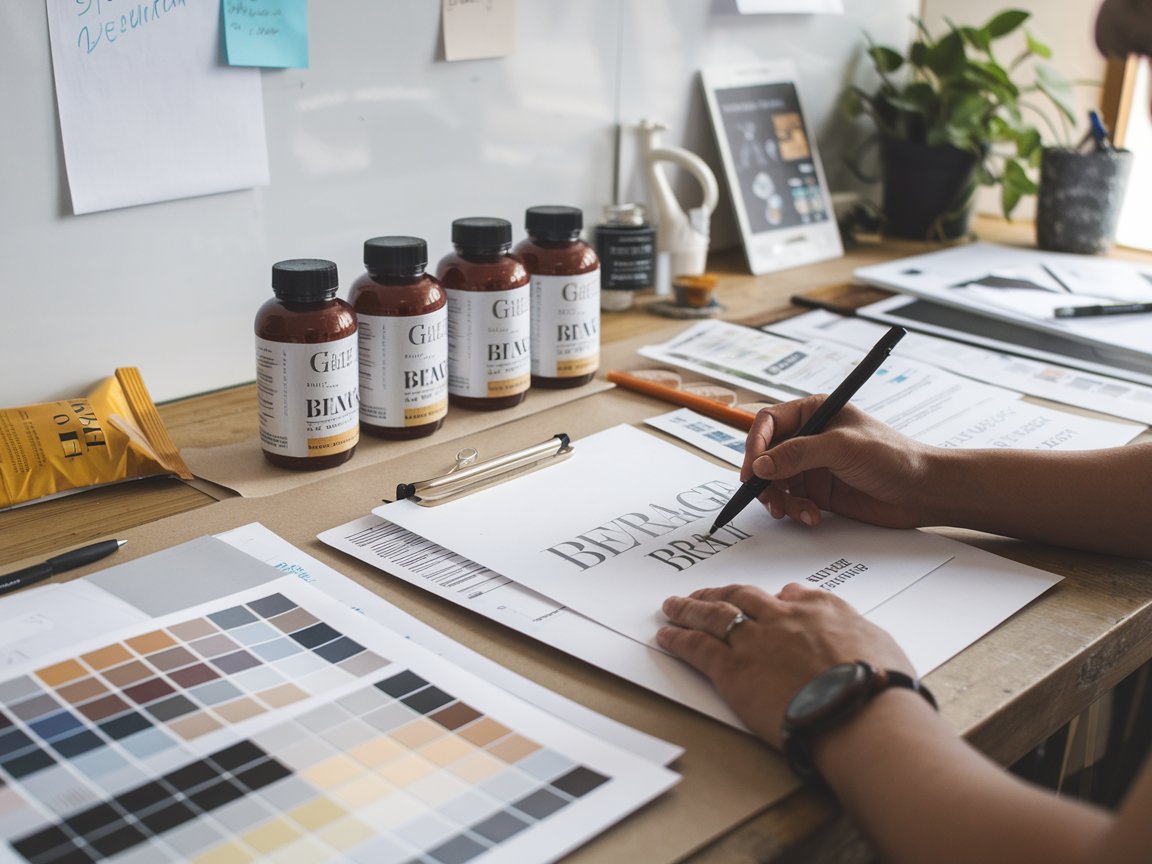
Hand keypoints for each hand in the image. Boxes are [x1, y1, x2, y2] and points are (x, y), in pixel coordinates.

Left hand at [657, 583, 912, 746]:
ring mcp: (755, 642)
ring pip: (713, 615)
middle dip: (718, 595)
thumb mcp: (876, 640)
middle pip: (741, 598)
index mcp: (819, 612)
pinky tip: (666, 635)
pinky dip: (679, 638)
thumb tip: (820, 603)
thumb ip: (845, 618)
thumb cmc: (879, 687)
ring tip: (672, 607)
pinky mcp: (733, 670)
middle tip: (700, 595)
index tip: (758, 599)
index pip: (787, 597)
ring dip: (689, 609)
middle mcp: (782, 619)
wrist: (860, 711)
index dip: (766, 599)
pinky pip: (697, 647)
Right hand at [742, 396, 934, 528]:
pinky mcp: (818, 491)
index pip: (769, 422)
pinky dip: (795, 510)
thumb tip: (760, 465)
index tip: (752, 469)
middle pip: (766, 455)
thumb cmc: (894, 456)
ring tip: (794, 510)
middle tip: (768, 497)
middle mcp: (809, 437)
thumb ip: (798, 454)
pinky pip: (791, 500)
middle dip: (764, 478)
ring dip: (779, 499)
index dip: (755, 445)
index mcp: (814, 412)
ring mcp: (812, 465)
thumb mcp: (842, 448)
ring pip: (775, 481)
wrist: (923, 491)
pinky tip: (812, 515)